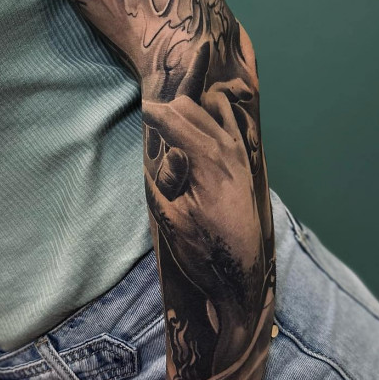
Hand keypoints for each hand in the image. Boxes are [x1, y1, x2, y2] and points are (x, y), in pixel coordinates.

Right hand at [142, 87, 260, 275]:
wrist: (242, 271)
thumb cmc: (204, 250)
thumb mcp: (170, 221)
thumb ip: (159, 183)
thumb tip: (158, 153)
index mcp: (207, 160)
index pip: (172, 119)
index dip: (149, 112)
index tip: (134, 108)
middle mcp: (227, 148)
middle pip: (188, 108)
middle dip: (164, 112)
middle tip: (148, 133)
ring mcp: (239, 151)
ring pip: (208, 109)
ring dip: (187, 112)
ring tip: (169, 133)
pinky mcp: (244, 159)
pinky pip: (228, 121)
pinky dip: (210, 115)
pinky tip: (196, 131)